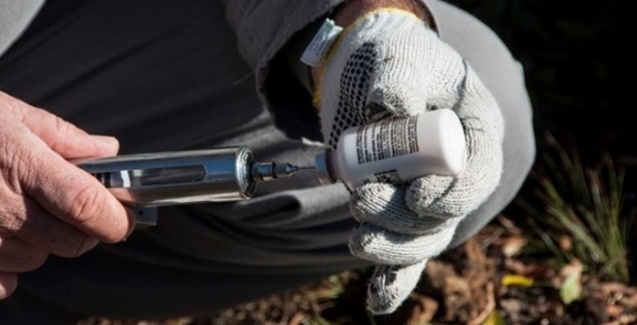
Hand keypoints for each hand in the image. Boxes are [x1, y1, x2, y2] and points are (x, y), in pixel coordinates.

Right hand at [0, 92, 133, 298]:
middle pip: (71, 241)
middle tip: (79, 210)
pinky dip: (10, 266)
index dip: (117, 218)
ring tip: (27, 212)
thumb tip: (107, 151)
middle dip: (88, 231)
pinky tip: (2, 237)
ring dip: (46, 243)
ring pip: (38, 259)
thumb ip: (64, 137)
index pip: (88, 206)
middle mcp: (2, 206)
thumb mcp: (11, 114)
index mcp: (23, 165)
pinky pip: (1, 281)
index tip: (126, 216)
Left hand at [313, 7, 504, 313]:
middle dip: (407, 219)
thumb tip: (392, 106)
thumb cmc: (394, 62)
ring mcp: (428, 196)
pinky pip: (404, 254)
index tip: (420, 196)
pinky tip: (377, 303)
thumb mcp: (400, 57)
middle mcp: (457, 171)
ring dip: (392, 247)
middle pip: (444, 213)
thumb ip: (400, 76)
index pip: (479, 173)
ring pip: (421, 237)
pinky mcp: (399, 211)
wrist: (370, 76)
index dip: (455, 193)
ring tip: (359, 240)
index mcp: (474, 132)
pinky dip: (391, 280)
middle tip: (365, 203)